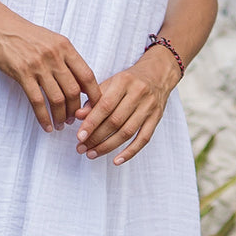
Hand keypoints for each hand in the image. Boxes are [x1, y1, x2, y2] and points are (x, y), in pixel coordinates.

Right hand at [0, 6, 99, 130]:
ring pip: (57, 99)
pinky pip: (37, 101)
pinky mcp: (22, 74)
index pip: (87, 75)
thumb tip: (82, 81)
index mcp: (65, 47)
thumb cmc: (25, 35)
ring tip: (61, 124)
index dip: (95, 95)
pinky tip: (46, 125)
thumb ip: (66, 58)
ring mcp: (38, 65)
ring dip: (61, 116)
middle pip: (73, 90)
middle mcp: (54, 56)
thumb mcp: (52, 40)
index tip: (96, 107)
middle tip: (74, 120)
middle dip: (76, 110)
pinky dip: (43, 117)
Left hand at [75, 48, 179, 165]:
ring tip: (92, 154)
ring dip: (108, 146)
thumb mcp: (110, 83)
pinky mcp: (157, 118)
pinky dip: (130, 152)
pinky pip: (143, 139)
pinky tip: (116, 161)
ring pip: (127, 132)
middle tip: (81, 148)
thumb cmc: (128, 80)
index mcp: (124, 81)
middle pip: (116, 121)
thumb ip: (94, 99)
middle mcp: (138, 93)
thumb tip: (78, 116)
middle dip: (96, 137)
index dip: (91, 123)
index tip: (79, 136)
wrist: (157, 74)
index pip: (105, 106)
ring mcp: (149, 107)